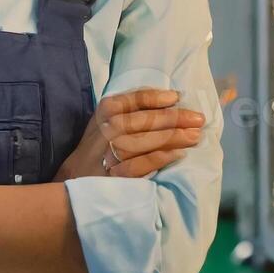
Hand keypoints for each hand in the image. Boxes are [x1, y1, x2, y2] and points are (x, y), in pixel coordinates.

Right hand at [53, 88, 204, 180]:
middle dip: (174, 118)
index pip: (134, 100)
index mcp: (106, 111)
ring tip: (194, 136)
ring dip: (173, 137)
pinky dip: (160, 158)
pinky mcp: (115, 175)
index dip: (157, 98)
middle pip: (144, 120)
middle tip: (198, 119)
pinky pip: (140, 165)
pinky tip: (178, 154)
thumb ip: (129, 108)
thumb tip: (169, 100)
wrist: (75, 176)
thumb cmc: (98, 145)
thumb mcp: (106, 118)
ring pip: (145, 141)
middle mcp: (107, 129)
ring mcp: (110, 152)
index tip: (177, 97)